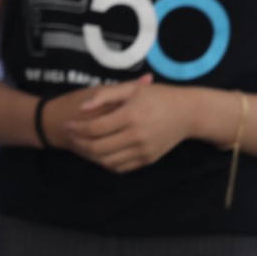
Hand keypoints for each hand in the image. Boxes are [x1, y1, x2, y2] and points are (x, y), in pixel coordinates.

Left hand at [58, 79, 204, 173]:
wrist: (189, 113)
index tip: (68, 124)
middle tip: (71, 135)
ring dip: (90, 155)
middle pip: (97, 147)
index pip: (94, 128)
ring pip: (107, 161)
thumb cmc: (159, 96)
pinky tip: (101, 152)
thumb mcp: (132, 88)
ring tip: (83, 144)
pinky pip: (121, 167)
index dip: (76, 128)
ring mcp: (143, 150)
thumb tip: (82, 109)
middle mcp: (137, 136)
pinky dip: (106, 162)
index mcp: (130, 116)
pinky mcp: (148, 159)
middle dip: (79, 143)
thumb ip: (105, 95)